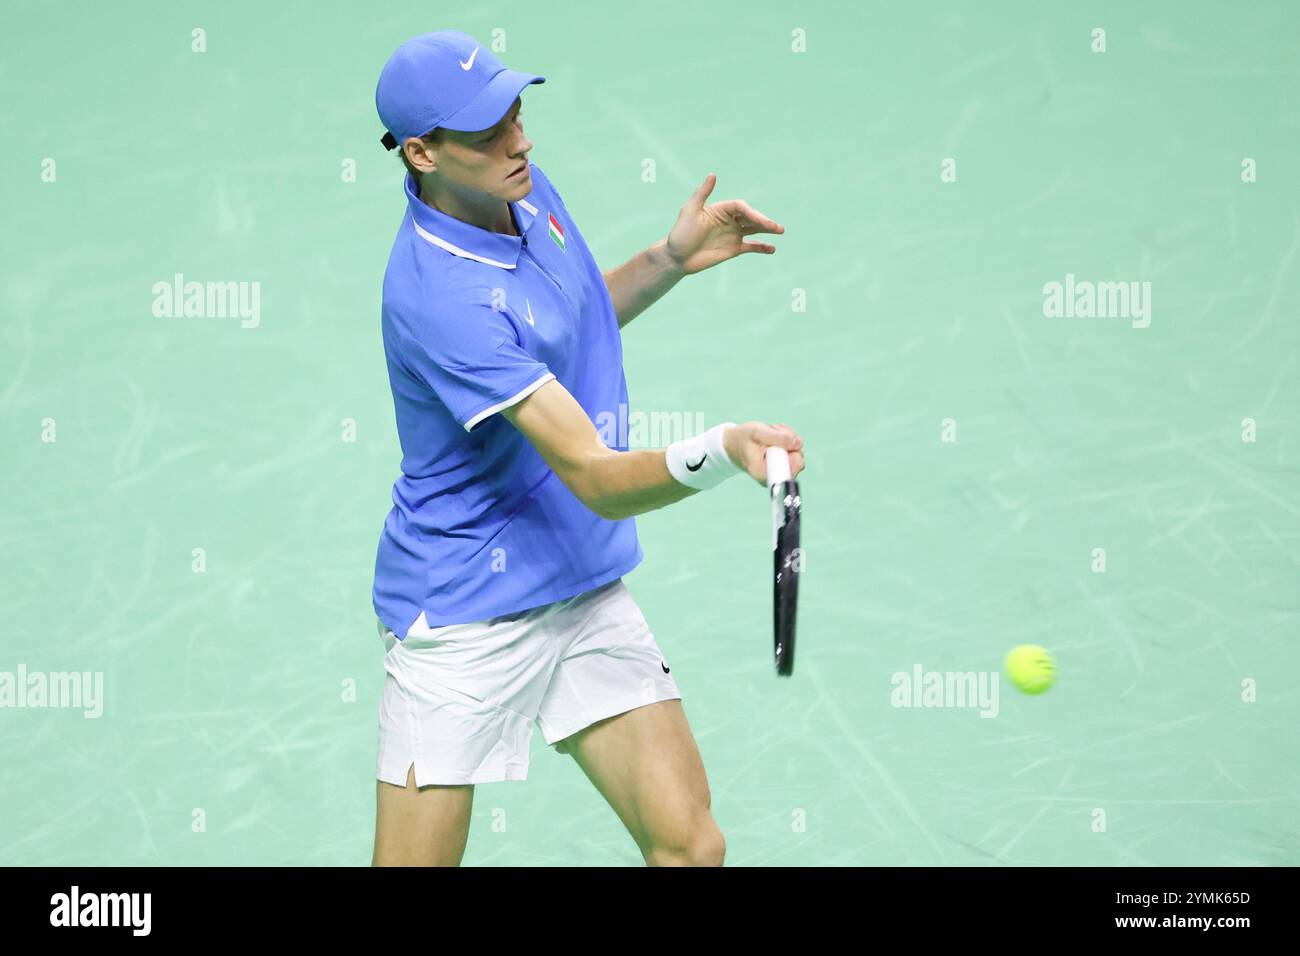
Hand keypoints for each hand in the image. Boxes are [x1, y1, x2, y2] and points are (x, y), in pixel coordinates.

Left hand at [664, 174, 784, 275]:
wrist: (677, 258)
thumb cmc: (680, 234)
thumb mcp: (689, 211)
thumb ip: (702, 194)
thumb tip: (713, 174)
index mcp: (720, 210)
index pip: (740, 207)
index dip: (749, 212)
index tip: (755, 219)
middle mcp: (729, 221)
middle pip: (750, 217)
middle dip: (763, 221)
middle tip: (775, 227)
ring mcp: (733, 235)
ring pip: (754, 229)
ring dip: (767, 229)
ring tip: (780, 231)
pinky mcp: (734, 249)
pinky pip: (751, 246)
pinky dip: (762, 247)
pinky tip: (772, 249)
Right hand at [724, 422, 805, 484]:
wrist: (734, 443)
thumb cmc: (742, 438)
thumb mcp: (756, 431)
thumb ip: (777, 437)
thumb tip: (798, 444)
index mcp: (764, 473)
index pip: (793, 468)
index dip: (792, 451)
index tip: (780, 440)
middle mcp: (773, 478)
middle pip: (797, 459)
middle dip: (789, 440)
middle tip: (774, 430)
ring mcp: (778, 473)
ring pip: (796, 453)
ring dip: (787, 438)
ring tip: (772, 431)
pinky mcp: (781, 466)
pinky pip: (793, 452)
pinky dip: (787, 440)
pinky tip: (775, 435)